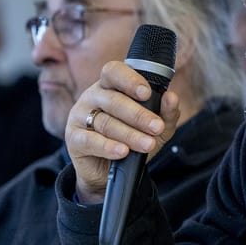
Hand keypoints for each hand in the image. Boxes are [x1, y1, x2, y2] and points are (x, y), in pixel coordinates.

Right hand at [66, 61, 183, 203]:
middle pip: (113, 100)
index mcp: (110, 86)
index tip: (147, 93)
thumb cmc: (131, 141)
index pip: (114, 72)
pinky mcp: (73, 138)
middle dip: (138, 115)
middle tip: (157, 127)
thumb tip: (172, 98)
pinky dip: (108, 147)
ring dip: (130, 134)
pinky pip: (90, 140)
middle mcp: (92, 97)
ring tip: (148, 144)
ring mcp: (79, 116)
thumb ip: (166, 115)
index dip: (130, 80)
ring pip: (105, 122)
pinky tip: (123, 151)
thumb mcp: (155, 130)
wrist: (109, 171)